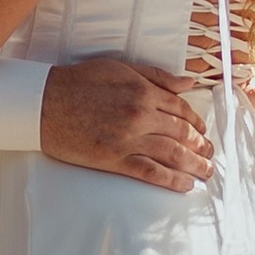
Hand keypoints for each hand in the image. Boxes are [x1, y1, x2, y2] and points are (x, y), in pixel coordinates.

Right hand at [43, 55, 214, 194]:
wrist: (43, 103)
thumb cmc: (78, 82)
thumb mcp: (120, 68)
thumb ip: (156, 76)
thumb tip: (187, 83)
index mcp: (143, 91)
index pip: (181, 109)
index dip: (197, 121)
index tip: (203, 131)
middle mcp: (141, 115)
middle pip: (182, 133)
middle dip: (201, 145)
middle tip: (210, 154)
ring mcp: (129, 139)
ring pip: (173, 154)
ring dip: (195, 165)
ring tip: (206, 172)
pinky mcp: (114, 159)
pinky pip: (151, 172)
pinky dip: (172, 180)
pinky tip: (185, 185)